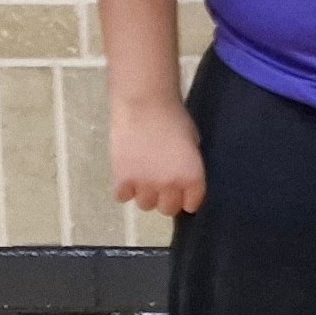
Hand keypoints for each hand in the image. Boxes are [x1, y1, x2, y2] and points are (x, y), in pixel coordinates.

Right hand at [111, 94, 206, 218]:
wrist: (145, 105)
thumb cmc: (174, 118)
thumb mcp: (192, 143)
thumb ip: (188, 165)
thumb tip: (182, 176)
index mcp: (193, 177)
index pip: (191, 204)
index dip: (187, 198)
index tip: (182, 192)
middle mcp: (170, 186)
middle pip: (167, 209)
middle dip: (166, 198)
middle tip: (161, 184)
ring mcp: (145, 185)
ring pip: (145, 205)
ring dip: (145, 194)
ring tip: (143, 176)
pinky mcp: (122, 180)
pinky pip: (123, 197)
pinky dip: (124, 189)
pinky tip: (127, 175)